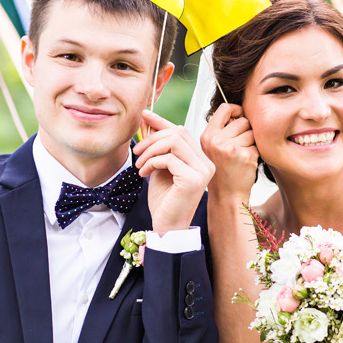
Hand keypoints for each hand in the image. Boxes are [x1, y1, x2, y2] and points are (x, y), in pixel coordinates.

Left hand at [134, 109, 214, 234]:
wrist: (167, 226)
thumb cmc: (164, 200)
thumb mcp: (159, 167)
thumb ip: (158, 147)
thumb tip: (147, 120)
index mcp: (199, 159)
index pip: (181, 131)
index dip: (162, 121)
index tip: (144, 115)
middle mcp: (206, 163)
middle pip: (178, 132)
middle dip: (152, 138)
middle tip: (137, 152)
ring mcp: (202, 171)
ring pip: (174, 142)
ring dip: (151, 150)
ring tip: (140, 165)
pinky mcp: (193, 180)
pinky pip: (169, 159)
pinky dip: (152, 162)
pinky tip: (144, 174)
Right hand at [200, 103, 258, 203]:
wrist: (226, 195)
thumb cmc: (222, 171)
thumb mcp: (212, 148)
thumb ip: (221, 130)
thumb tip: (238, 111)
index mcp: (207, 136)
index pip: (225, 108)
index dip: (236, 109)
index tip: (240, 115)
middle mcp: (217, 140)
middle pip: (242, 120)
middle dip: (245, 131)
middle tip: (239, 147)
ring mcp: (231, 148)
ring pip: (252, 133)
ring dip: (251, 143)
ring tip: (241, 157)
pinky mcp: (246, 156)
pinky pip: (257, 145)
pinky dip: (255, 154)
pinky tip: (246, 164)